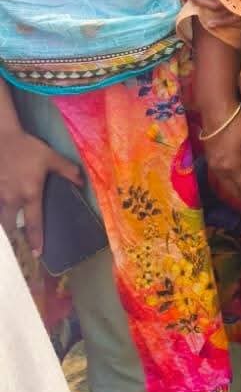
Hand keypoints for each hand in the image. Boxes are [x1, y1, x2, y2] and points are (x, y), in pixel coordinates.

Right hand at [0, 127, 82, 253]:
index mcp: (30, 193)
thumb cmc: (28, 148)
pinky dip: (0, 208)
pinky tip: (4, 207)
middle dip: (14, 235)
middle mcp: (11, 198)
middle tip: (20, 244)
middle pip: (10, 225)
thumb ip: (68, 171)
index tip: (37, 253)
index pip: (33, 222)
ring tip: (11, 229)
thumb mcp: (52, 158)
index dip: (36, 238)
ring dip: (6, 223)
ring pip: (1, 215)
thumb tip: (82, 183)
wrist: (2, 138)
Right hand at [201, 103, 240, 204]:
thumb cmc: (239, 123)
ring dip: (240, 190)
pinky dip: (233, 182)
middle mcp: (220, 171)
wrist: (216, 110)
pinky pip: (222, 179)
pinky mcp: (210, 160)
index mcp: (233, 167)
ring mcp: (213, 166)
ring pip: (227, 187)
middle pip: (235, 192)